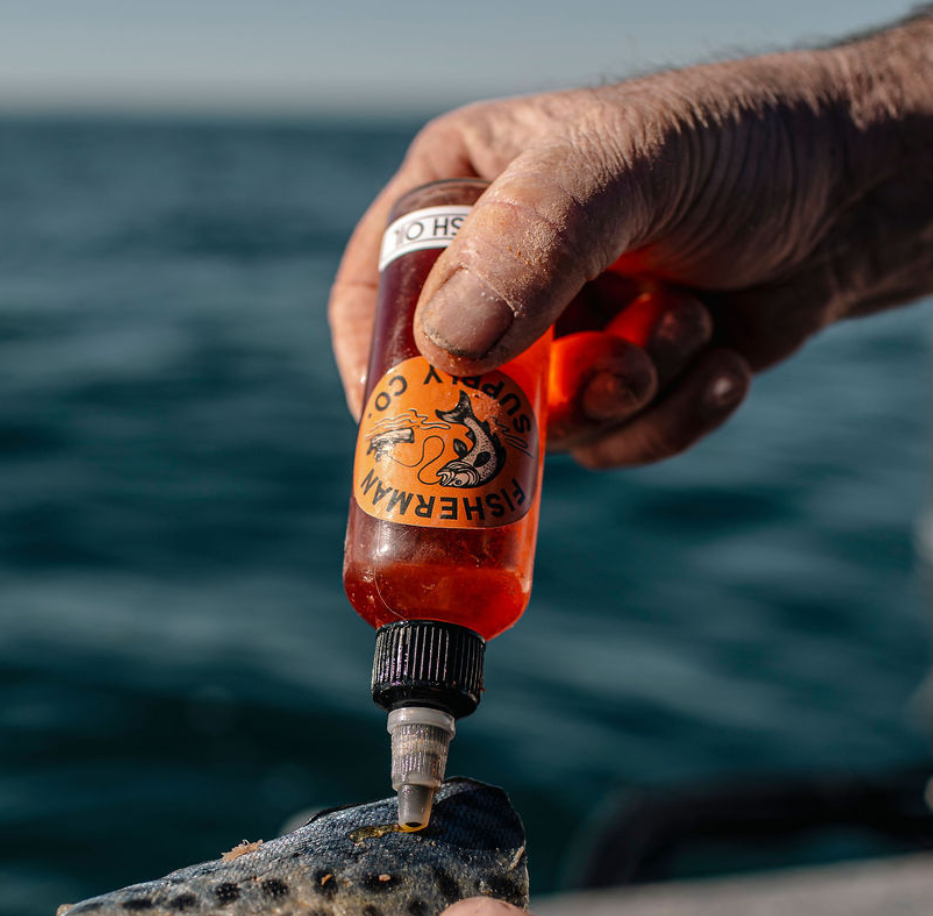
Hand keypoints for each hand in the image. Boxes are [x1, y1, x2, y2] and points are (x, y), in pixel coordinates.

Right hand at [330, 14, 932, 466]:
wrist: (859, 194)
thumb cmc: (742, 146)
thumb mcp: (628, 164)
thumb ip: (534, 241)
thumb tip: (447, 353)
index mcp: (466, 193)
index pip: (378, 290)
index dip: (382, 368)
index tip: (412, 428)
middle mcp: (502, 270)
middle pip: (458, 385)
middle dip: (541, 400)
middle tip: (610, 379)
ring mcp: (561, 334)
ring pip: (545, 428)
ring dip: (628, 394)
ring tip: (688, 324)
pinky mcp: (621, 383)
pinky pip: (615, 446)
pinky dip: (672, 418)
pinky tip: (723, 362)